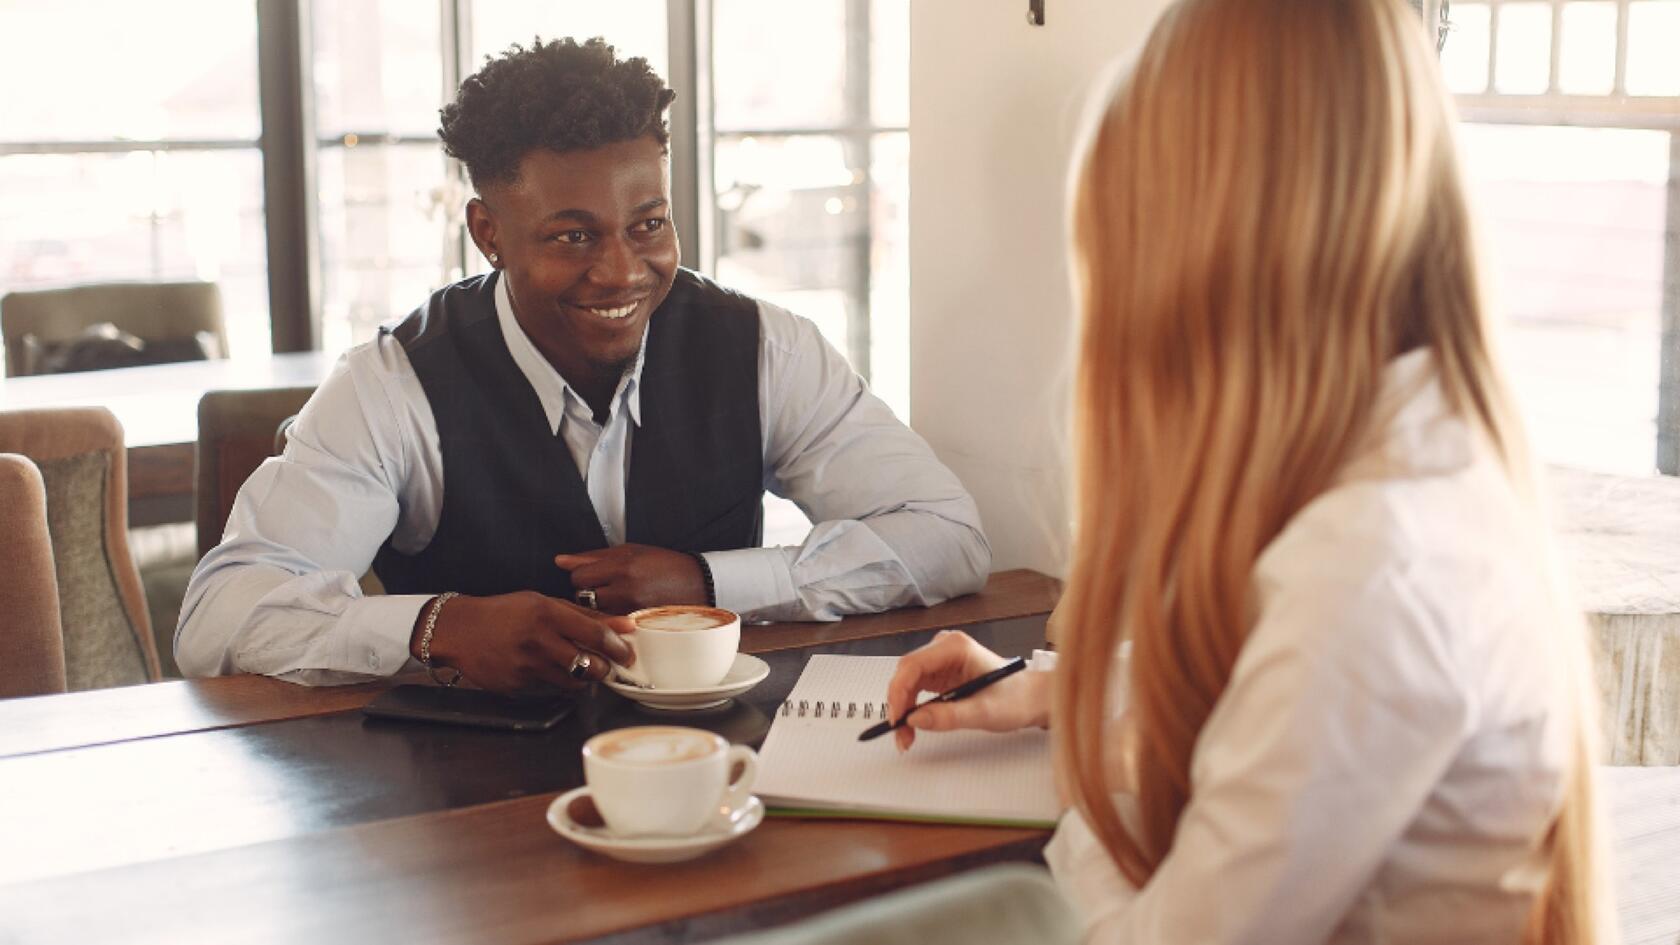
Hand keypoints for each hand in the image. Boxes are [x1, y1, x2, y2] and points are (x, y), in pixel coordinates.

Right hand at [412, 591, 636, 694]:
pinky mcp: (517, 686)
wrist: (459, 631)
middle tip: (607, 665)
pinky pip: (549, 689)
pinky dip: (556, 682)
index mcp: (546, 614)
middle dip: (604, 669)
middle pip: (589, 666)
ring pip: (573, 683)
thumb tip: (622, 624)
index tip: (627, 653)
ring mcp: (526, 667)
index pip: (595, 634)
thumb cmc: (504, 612)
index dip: (618, 647)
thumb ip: (584, 614)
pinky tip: (546, 669)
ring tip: (578, 666)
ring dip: (583, 678)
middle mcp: (537, 641)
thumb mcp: (543, 602)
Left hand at [554, 544, 706, 613]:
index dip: (583, 576)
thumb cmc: (665, 565)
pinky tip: (624, 614)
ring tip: (616, 602)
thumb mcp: (630, 552)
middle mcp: (625, 588)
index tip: (594, 576)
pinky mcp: (638, 625)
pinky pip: (610, 626)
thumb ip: (593, 557)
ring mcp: (632, 610)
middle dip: (589, 594)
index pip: (579, 576)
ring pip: (594, 614)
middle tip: (606, 590)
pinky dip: (612, 621)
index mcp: (622, 566)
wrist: (699, 584)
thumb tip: (560, 561)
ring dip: (599, 610)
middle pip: (582, 596)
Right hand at [886, 630, 1051, 751]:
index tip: (897, 719)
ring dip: (903, 709)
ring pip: (907, 683)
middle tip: (900, 734)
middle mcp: (944, 648)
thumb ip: (949, 716)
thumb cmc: (1016, 698)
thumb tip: (915, 720)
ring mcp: (941, 660)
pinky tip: (914, 725)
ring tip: (906, 736)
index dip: (899, 693)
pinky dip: (912, 709)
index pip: (912, 665)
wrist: (1030, 698)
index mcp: (955, 647)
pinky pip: (916, 689)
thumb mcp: (984, 712)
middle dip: (899, 705)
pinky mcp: (941, 673)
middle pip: (906, 674)